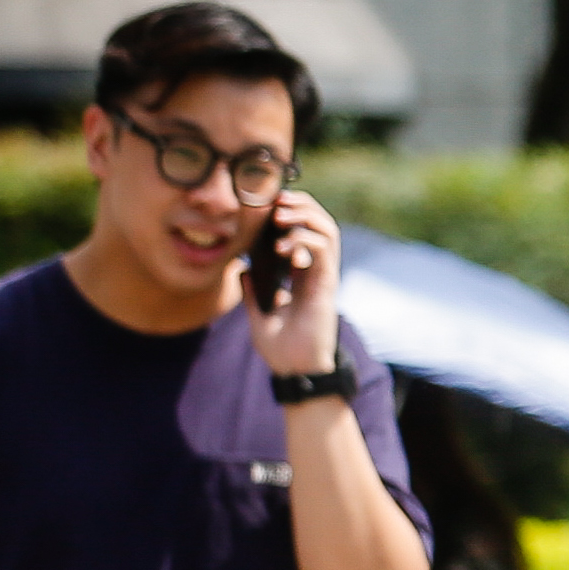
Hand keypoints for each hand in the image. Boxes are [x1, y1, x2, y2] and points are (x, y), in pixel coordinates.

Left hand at [251, 190, 340, 380]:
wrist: (296, 369)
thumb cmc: (280, 348)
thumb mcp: (258, 313)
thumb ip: (251, 291)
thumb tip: (241, 270)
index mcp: (302, 277)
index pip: (304, 232)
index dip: (292, 212)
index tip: (269, 205)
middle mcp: (317, 272)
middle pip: (320, 223)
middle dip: (301, 205)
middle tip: (278, 200)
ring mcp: (324, 277)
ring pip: (327, 231)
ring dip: (304, 216)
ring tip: (281, 216)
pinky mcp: (327, 285)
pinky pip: (324, 251)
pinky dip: (304, 240)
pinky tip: (283, 247)